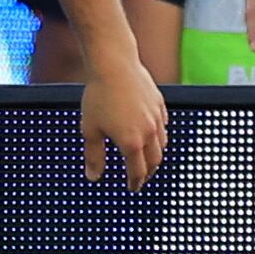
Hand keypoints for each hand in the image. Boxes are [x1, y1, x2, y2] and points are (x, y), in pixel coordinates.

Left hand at [80, 59, 168, 183]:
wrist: (114, 65)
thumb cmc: (98, 96)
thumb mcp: (90, 130)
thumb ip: (94, 156)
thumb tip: (93, 177)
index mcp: (131, 142)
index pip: (137, 172)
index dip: (135, 183)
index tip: (132, 188)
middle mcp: (149, 132)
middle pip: (154, 161)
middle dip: (148, 173)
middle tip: (141, 178)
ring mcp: (157, 118)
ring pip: (162, 144)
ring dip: (155, 156)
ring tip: (147, 159)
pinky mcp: (160, 104)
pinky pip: (164, 126)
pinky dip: (159, 136)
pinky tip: (152, 134)